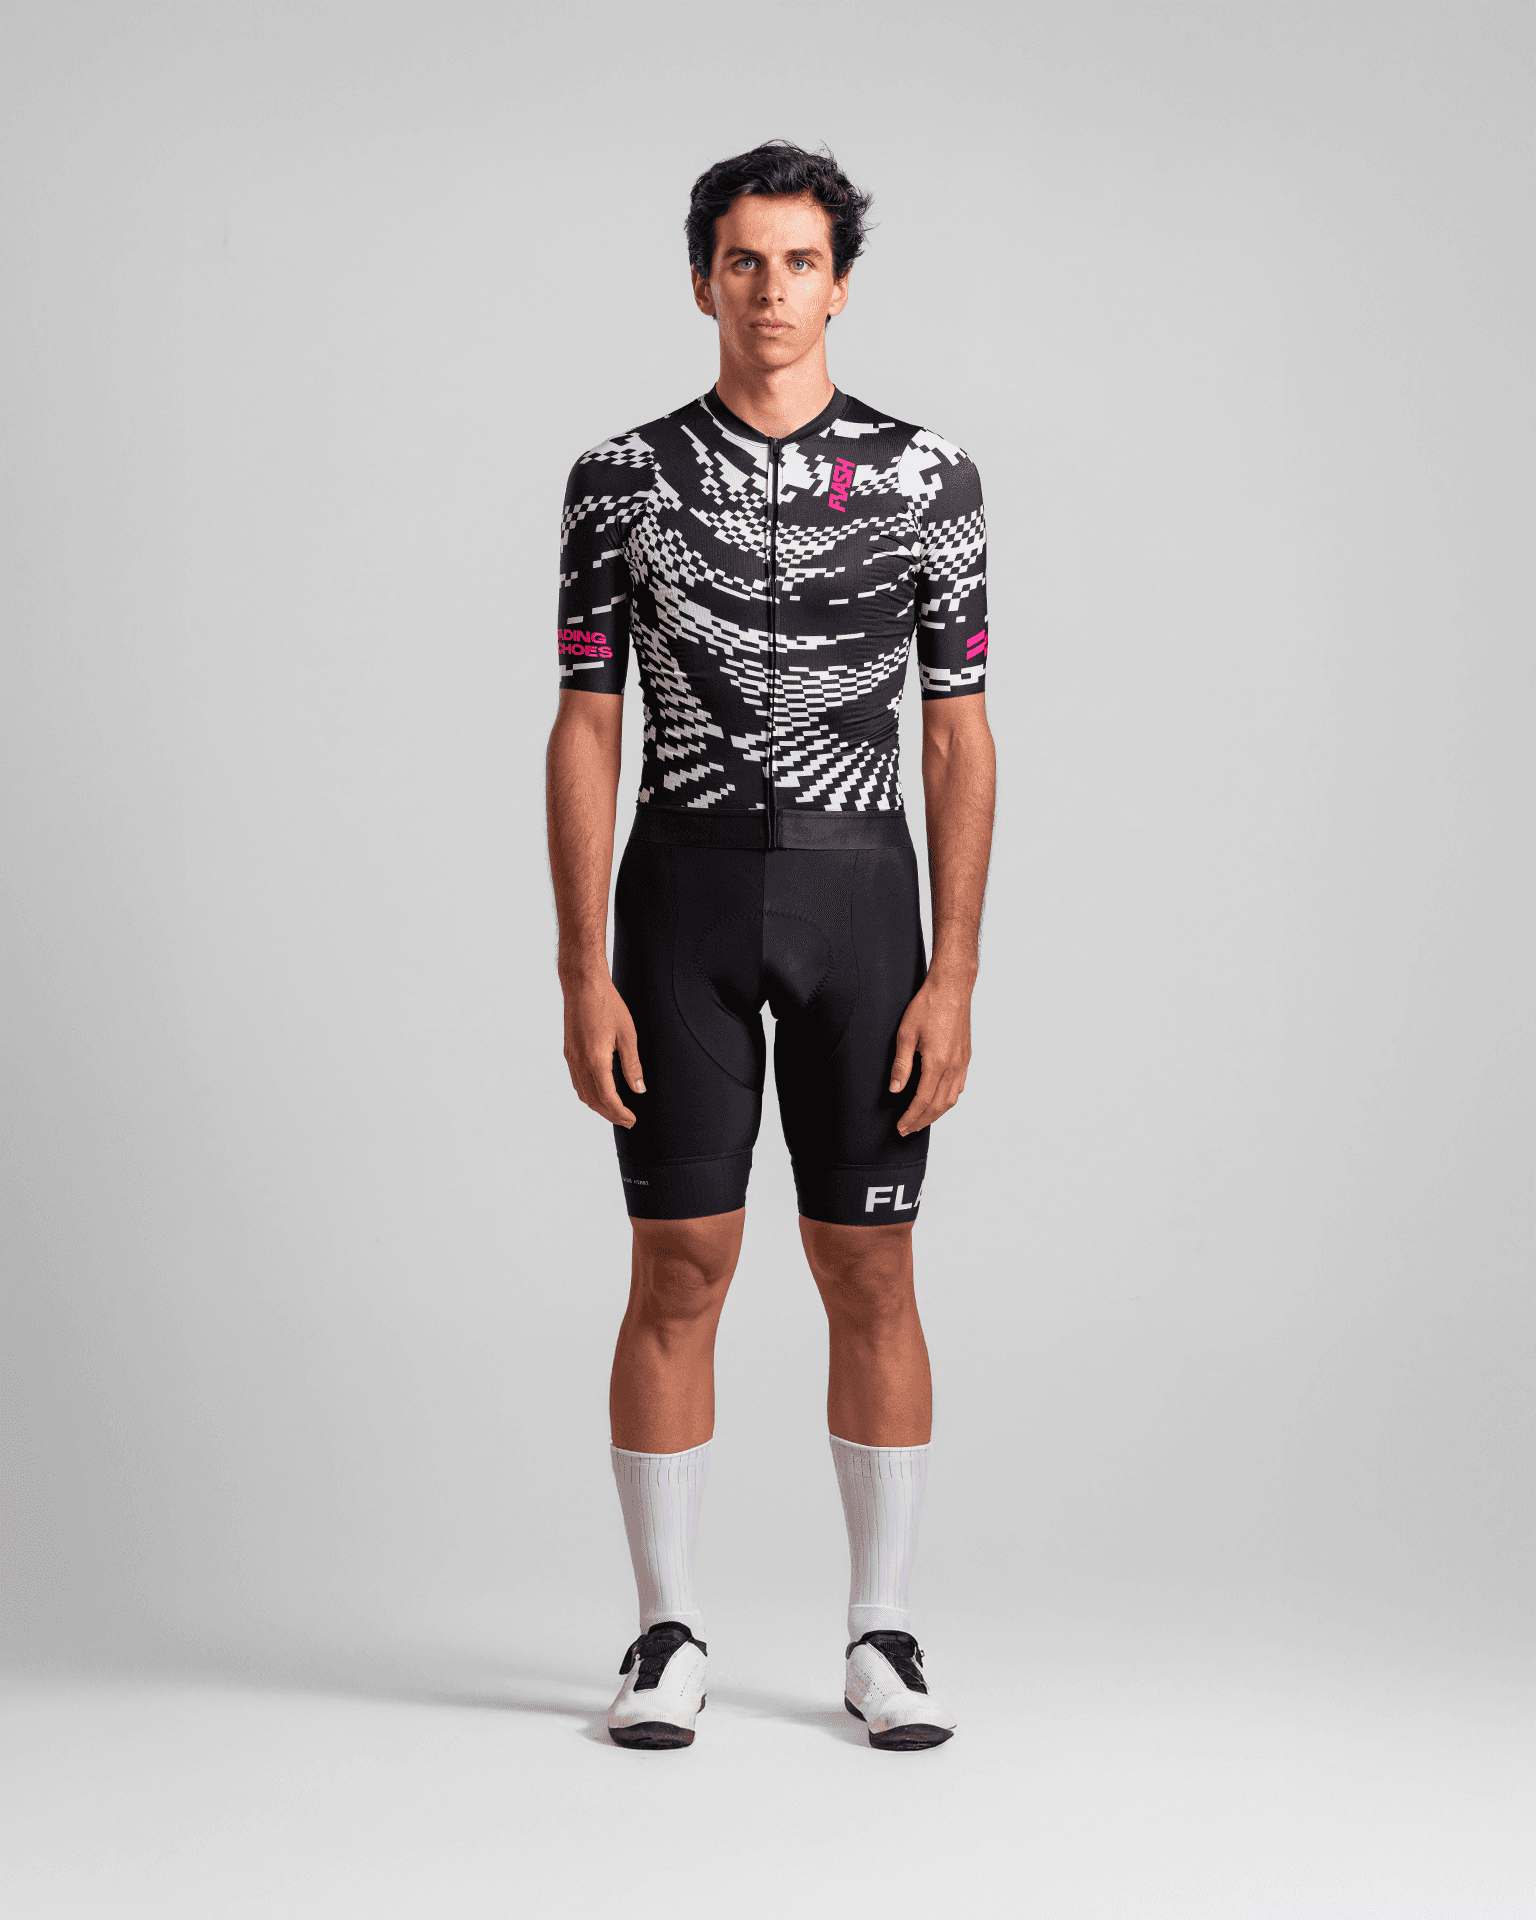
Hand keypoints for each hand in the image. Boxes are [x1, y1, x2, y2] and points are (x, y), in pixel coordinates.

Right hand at [562, 972, 644, 1127]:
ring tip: (614, 1110)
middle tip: (627, 1121)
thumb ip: (632, 1065)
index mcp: (596, 1060)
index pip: (608, 1098)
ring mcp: (571, 1058)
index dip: (620, 1113)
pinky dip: (588, 1093)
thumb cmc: (607, 1005)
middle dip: (610, 1115)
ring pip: (582, 1093)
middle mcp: (580, 1063)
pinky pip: (576, 1081)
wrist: (583, 986)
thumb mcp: (628, 1035)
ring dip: (598, 1106)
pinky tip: (598, 1092)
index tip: (632, 1120)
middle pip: (593, 1101)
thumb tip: (639, 1089)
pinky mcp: (568, 1052)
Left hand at [890, 965, 974, 1135]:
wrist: (952, 987)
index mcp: (937, 1063)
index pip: (923, 1101)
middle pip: (938, 1106)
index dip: (911, 1118)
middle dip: (922, 1121)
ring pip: (952, 1099)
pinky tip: (938, 1099)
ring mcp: (962, 1062)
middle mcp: (953, 1067)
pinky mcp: (966, 1056)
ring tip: (921, 1119)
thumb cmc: (928, 1006)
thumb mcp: (906, 1035)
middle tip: (907, 1129)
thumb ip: (901, 1065)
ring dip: (936, 1114)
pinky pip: (959, 1087)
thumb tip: (895, 1090)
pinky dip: (948, 1100)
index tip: (900, 1128)